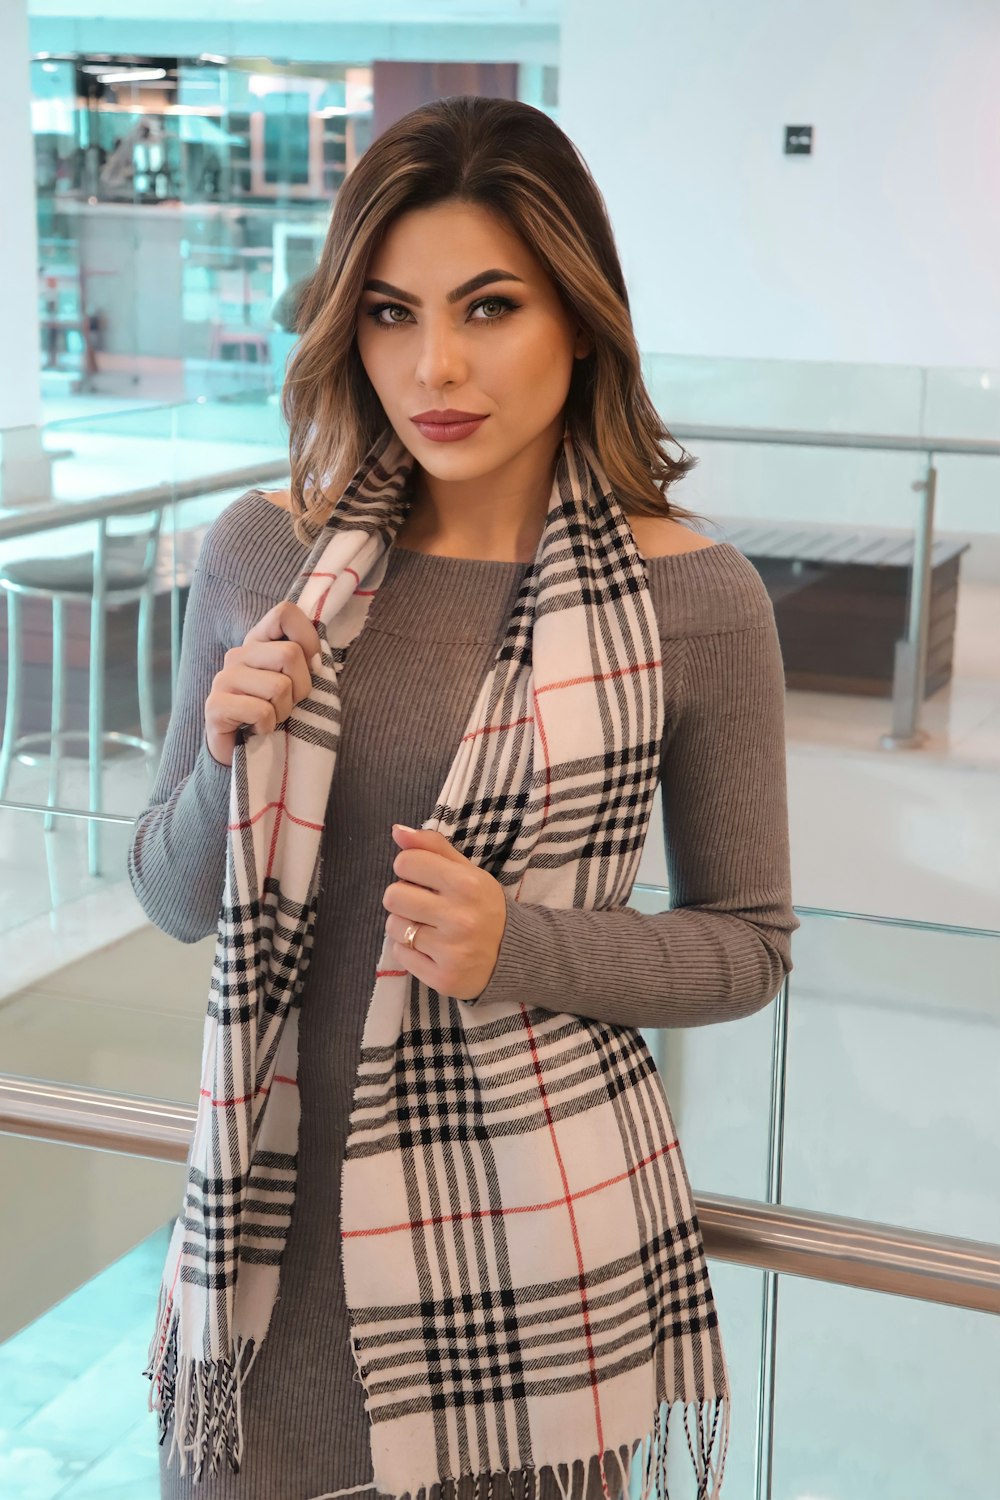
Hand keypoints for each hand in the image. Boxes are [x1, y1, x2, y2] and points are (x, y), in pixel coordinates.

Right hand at [204, 600, 323, 767]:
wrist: (244, 754)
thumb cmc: (276, 714)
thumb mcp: (297, 683)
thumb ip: (306, 661)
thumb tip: (318, 655)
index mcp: (259, 642)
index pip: (285, 613)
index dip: (308, 639)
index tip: (309, 666)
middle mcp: (239, 655)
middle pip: (290, 654)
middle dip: (302, 688)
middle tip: (289, 704)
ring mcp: (224, 678)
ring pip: (279, 686)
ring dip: (284, 712)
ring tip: (272, 718)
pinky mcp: (215, 705)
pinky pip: (261, 710)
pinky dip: (268, 726)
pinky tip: (257, 729)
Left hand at [382, 824, 507, 1000]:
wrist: (515, 954)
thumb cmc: (485, 907)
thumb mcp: (468, 871)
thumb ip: (433, 847)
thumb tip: (396, 831)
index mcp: (466, 884)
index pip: (406, 862)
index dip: (409, 867)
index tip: (422, 877)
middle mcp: (459, 918)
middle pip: (393, 896)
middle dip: (403, 897)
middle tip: (423, 904)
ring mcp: (451, 951)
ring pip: (394, 926)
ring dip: (405, 925)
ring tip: (427, 927)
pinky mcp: (442, 978)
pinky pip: (400, 955)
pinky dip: (410, 950)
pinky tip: (431, 948)